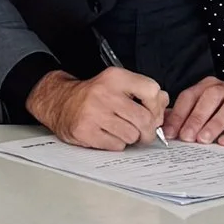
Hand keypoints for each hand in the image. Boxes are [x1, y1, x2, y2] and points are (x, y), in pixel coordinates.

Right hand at [28, 67, 167, 150]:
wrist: (59, 102)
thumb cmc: (93, 96)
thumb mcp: (118, 85)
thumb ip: (143, 91)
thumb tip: (164, 103)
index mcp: (116, 77)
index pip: (152, 90)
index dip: (157, 106)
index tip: (153, 112)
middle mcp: (104, 93)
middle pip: (145, 119)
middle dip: (148, 130)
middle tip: (143, 132)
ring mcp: (93, 113)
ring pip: (132, 135)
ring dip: (130, 138)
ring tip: (121, 131)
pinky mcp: (85, 131)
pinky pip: (116, 146)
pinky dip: (116, 144)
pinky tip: (108, 135)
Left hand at [166, 75, 223, 145]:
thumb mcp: (209, 109)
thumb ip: (188, 115)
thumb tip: (166, 127)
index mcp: (210, 87)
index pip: (190, 96)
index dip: (179, 114)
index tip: (170, 132)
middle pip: (209, 98)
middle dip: (196, 118)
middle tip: (187, 137)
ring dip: (214, 123)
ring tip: (204, 139)